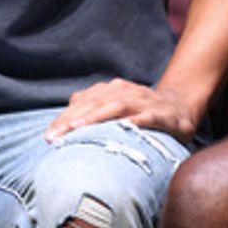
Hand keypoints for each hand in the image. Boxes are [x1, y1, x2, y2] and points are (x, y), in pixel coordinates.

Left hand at [44, 79, 200, 142]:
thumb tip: (63, 124)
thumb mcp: (114, 109)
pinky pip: (146, 117)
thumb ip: (92, 112)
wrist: (179, 106)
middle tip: (56, 136)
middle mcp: (124, 92)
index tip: (48, 137)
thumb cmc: (140, 112)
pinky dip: (134, 122)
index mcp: (110, 91)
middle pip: (94, 103)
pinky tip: (122, 129)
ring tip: (79, 128)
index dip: (64, 119)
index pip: (82, 103)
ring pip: (116, 106)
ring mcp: (143, 101)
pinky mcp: (160, 114)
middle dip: (73, 119)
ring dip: (96, 116)